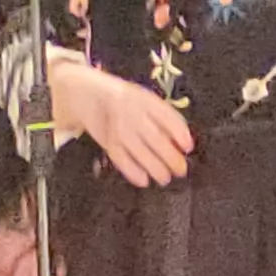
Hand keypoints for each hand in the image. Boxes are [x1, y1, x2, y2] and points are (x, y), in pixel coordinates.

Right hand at [57, 58, 193, 186]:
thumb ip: (162, 117)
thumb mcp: (144, 99)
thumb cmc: (124, 100)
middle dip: (171, 157)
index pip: (167, 117)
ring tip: (165, 178)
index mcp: (145, 99)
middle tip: (181, 170)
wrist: (87, 94)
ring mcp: (118, 127)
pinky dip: (132, 171)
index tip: (188, 147)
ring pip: (140, 152)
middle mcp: (132, 113)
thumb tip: (181, 144)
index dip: (180, 133)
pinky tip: (143, 180)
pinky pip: (121, 159)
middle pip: (156, 138)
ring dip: (155, 168)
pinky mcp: (106, 140)